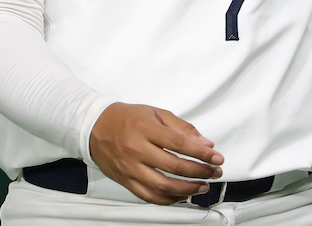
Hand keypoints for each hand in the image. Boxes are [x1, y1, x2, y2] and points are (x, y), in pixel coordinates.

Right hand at [89, 103, 224, 204]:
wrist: (94, 127)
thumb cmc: (126, 118)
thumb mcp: (155, 113)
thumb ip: (182, 128)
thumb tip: (204, 144)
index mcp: (145, 129)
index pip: (180, 143)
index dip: (202, 153)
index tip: (216, 158)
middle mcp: (136, 149)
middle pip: (174, 166)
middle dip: (200, 171)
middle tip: (214, 172)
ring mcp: (130, 167)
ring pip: (162, 186)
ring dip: (187, 189)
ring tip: (202, 186)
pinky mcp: (125, 180)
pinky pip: (149, 196)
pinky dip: (168, 200)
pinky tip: (181, 196)